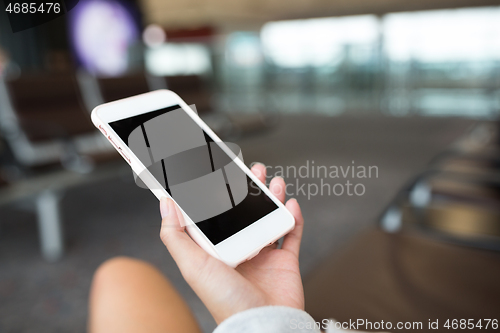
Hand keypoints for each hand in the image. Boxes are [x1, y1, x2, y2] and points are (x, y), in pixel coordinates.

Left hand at [159, 163, 304, 323]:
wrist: (262, 322)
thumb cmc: (225, 299)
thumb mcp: (192, 264)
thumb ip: (175, 235)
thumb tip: (165, 204)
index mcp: (217, 249)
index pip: (217, 214)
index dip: (219, 193)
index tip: (220, 172)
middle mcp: (240, 250)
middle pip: (246, 212)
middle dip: (250, 189)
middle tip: (253, 170)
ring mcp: (263, 255)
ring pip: (268, 218)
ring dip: (272, 198)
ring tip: (274, 181)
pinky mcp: (285, 262)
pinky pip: (291, 234)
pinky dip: (294, 218)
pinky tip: (290, 204)